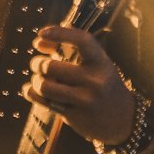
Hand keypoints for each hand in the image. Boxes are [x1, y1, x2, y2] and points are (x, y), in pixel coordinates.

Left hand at [24, 25, 134, 144]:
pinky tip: (31, 90)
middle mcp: (95, 80)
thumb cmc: (102, 85)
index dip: (59, 33)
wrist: (122, 119)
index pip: (82, 41)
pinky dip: (32, 93)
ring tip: (38, 79)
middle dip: (37, 63)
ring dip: (36, 81)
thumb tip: (38, 41)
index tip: (41, 33)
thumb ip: (69, 50)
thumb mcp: (95, 65)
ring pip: (44, 86)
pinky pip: (43, 102)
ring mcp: (85, 100)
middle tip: (37, 64)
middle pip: (51, 67)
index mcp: (101, 62)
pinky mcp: (74, 116)